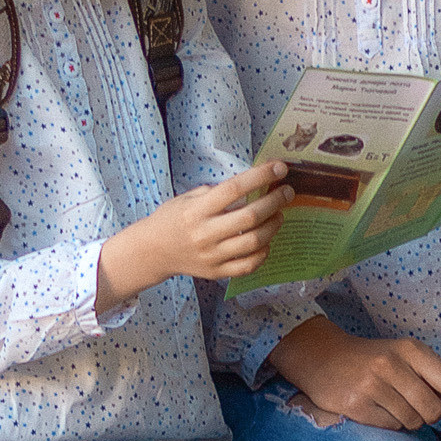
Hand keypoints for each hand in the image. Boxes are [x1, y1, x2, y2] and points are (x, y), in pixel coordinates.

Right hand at [97, 162, 288, 312]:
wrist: (153, 251)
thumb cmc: (172, 219)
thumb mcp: (188, 198)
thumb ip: (216, 193)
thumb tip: (252, 185)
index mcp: (197, 210)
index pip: (234, 189)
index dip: (260, 177)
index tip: (279, 168)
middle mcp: (205, 234)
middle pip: (250, 217)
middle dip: (275, 201)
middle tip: (287, 192)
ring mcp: (212, 256)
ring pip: (254, 242)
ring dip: (273, 226)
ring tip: (279, 215)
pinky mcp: (217, 272)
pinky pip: (248, 265)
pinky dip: (263, 252)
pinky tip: (266, 240)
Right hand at [268, 315, 440, 432]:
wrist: (322, 358)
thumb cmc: (372, 360)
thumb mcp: (404, 357)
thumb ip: (432, 380)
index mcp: (411, 349)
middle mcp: (392, 364)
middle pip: (433, 409)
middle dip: (429, 416)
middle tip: (414, 406)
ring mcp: (372, 384)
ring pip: (412, 421)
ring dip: (407, 420)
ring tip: (389, 403)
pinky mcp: (356, 404)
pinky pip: (390, 426)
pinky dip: (388, 423)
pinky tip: (375, 408)